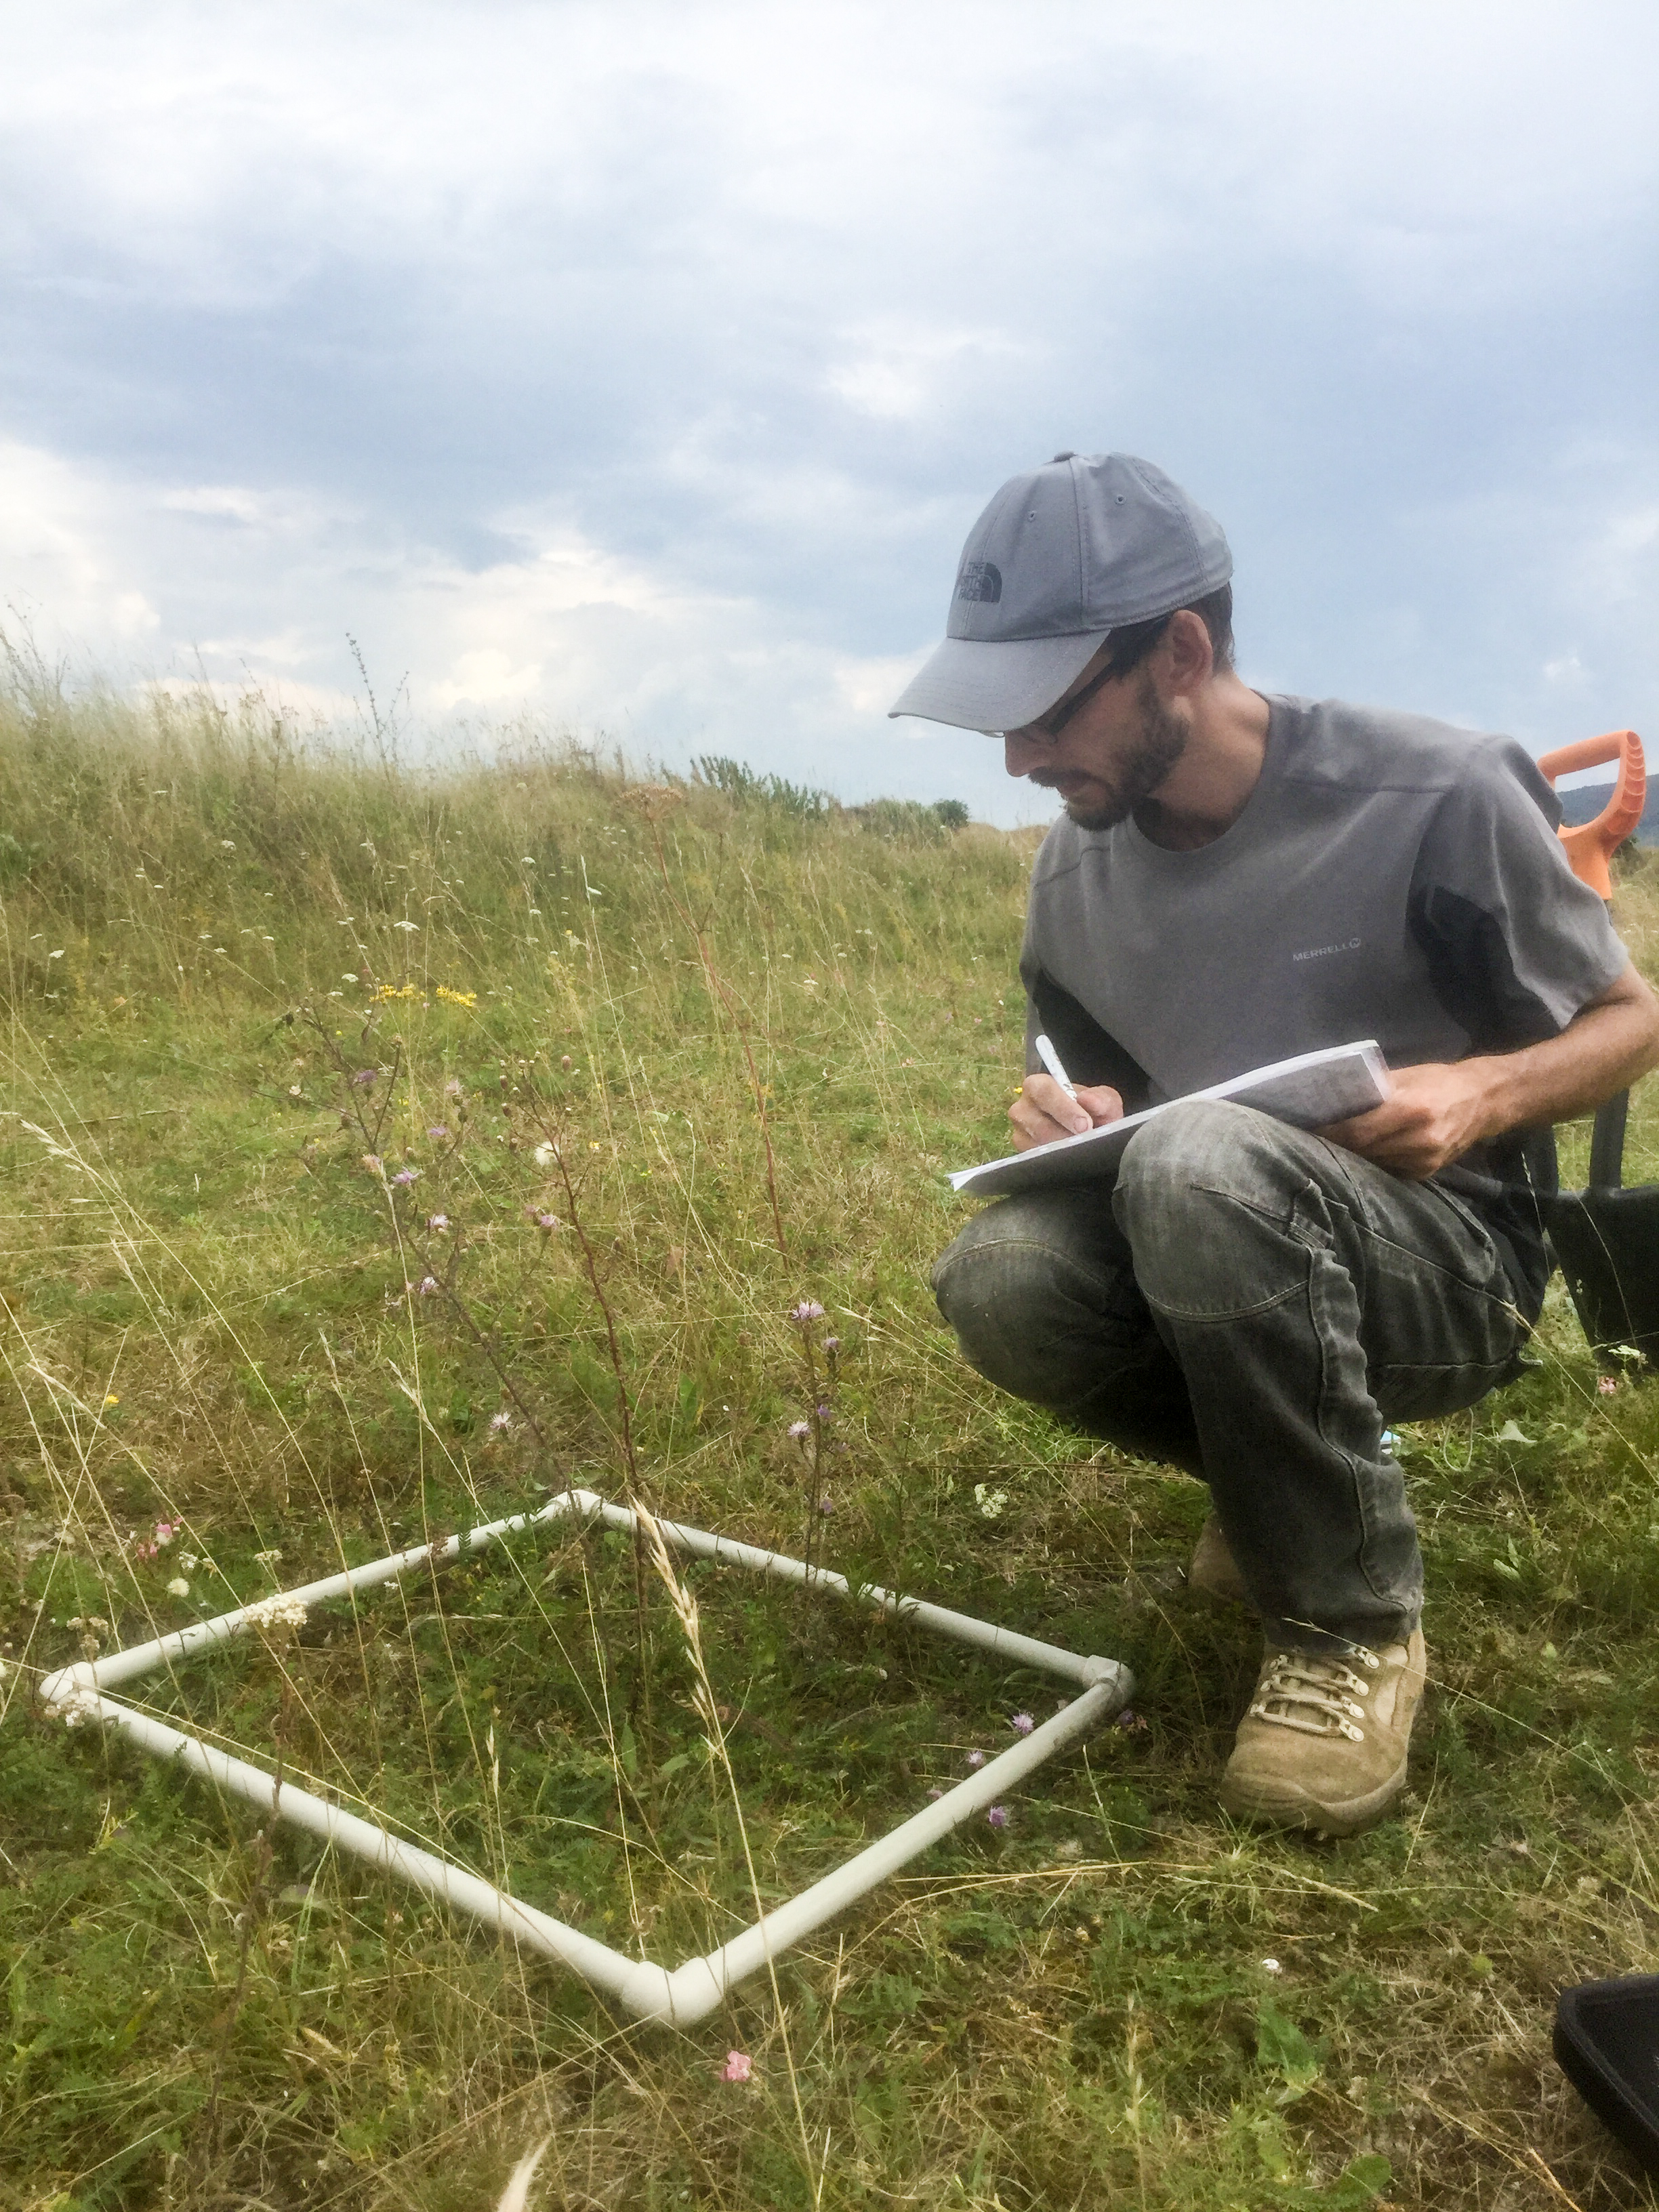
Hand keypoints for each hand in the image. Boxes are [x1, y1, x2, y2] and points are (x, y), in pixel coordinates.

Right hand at [1009, 1073, 1123, 1150]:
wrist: (1092, 1133)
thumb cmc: (1093, 1112)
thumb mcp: (1105, 1102)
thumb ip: (1101, 1098)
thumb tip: (1088, 1099)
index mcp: (1037, 1086)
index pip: (1043, 1092)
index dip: (1064, 1108)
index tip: (1084, 1124)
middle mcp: (1022, 1108)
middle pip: (1039, 1124)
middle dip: (1066, 1134)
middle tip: (1087, 1140)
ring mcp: (1019, 1133)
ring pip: (1038, 1145)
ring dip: (1063, 1149)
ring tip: (1082, 1149)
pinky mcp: (1023, 1153)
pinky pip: (1036, 1159)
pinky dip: (1056, 1160)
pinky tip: (1071, 1158)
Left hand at [1319, 1062, 1495, 1180]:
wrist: (1485, 1101)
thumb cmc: (1438, 1080)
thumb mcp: (1406, 1075)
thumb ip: (1372, 1090)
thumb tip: (1332, 1099)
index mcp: (1412, 1109)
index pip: (1357, 1129)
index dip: (1328, 1132)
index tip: (1303, 1128)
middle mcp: (1419, 1139)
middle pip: (1361, 1150)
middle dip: (1331, 1145)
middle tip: (1303, 1139)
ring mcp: (1423, 1161)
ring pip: (1371, 1163)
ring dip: (1347, 1156)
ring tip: (1321, 1147)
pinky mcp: (1425, 1174)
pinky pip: (1386, 1170)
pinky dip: (1367, 1163)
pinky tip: (1353, 1155)